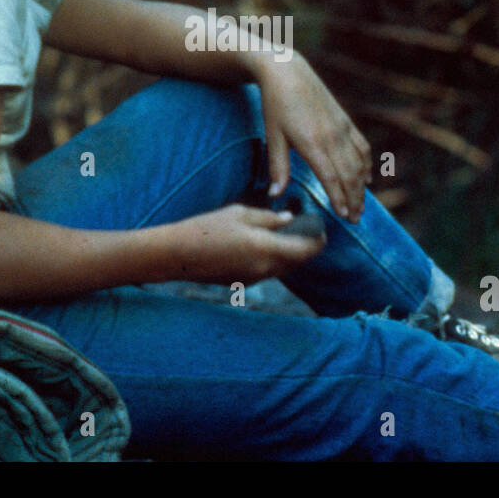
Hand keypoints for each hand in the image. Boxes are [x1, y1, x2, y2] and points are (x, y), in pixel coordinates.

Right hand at [165, 204, 325, 284]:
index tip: (320, 229)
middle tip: (307, 230)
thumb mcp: (239, 214)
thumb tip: (289, 219)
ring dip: (290, 254)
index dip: (317, 241)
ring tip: (287, 235)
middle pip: (297, 262)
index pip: (305, 250)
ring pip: (283, 268)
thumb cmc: (206, 228)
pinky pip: (268, 271)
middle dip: (306, 248)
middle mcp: (264, 268)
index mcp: (266, 249)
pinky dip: (274, 260)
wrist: (178, 255)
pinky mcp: (244, 283)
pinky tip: (265, 246)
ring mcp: (254, 279)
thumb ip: (268, 218)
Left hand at [250, 50, 371, 221]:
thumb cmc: (275, 104)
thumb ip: (277, 167)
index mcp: (311, 143)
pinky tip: (366, 178)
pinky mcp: (345, 120)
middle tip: (355, 219)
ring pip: (358, 163)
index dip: (339, 198)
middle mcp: (331, 137)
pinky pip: (361, 146)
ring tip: (361, 206)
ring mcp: (341, 128)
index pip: (330, 178)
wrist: (287, 71)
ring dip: (361, 187)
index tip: (344, 215)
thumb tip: (276, 195)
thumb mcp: (272, 136)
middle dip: (353, 199)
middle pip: (348, 175)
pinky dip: (366, 164)